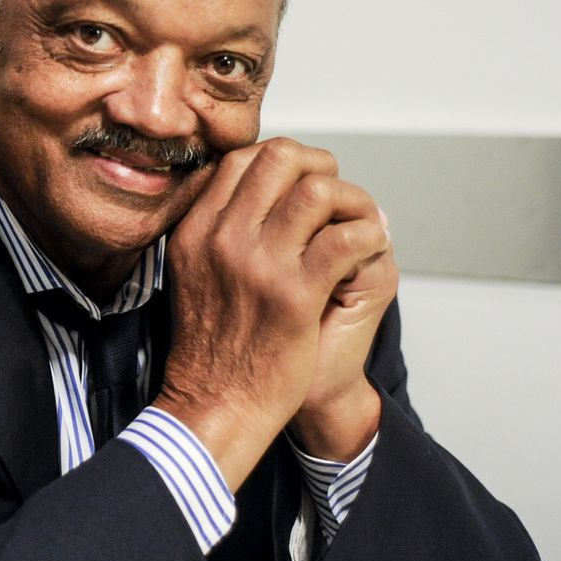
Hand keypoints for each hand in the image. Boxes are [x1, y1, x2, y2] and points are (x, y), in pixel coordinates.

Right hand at [153, 138, 394, 489]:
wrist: (216, 403)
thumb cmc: (212, 344)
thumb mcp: (191, 272)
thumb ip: (212, 228)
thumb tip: (251, 187)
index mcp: (195, 230)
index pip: (241, 158)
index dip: (283, 157)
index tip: (303, 177)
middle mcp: (221, 239)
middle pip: (280, 159)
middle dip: (320, 166)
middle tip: (336, 195)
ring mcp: (258, 265)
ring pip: (317, 192)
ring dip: (350, 200)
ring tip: (358, 222)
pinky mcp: (295, 296)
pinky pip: (345, 239)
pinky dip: (367, 235)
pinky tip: (369, 248)